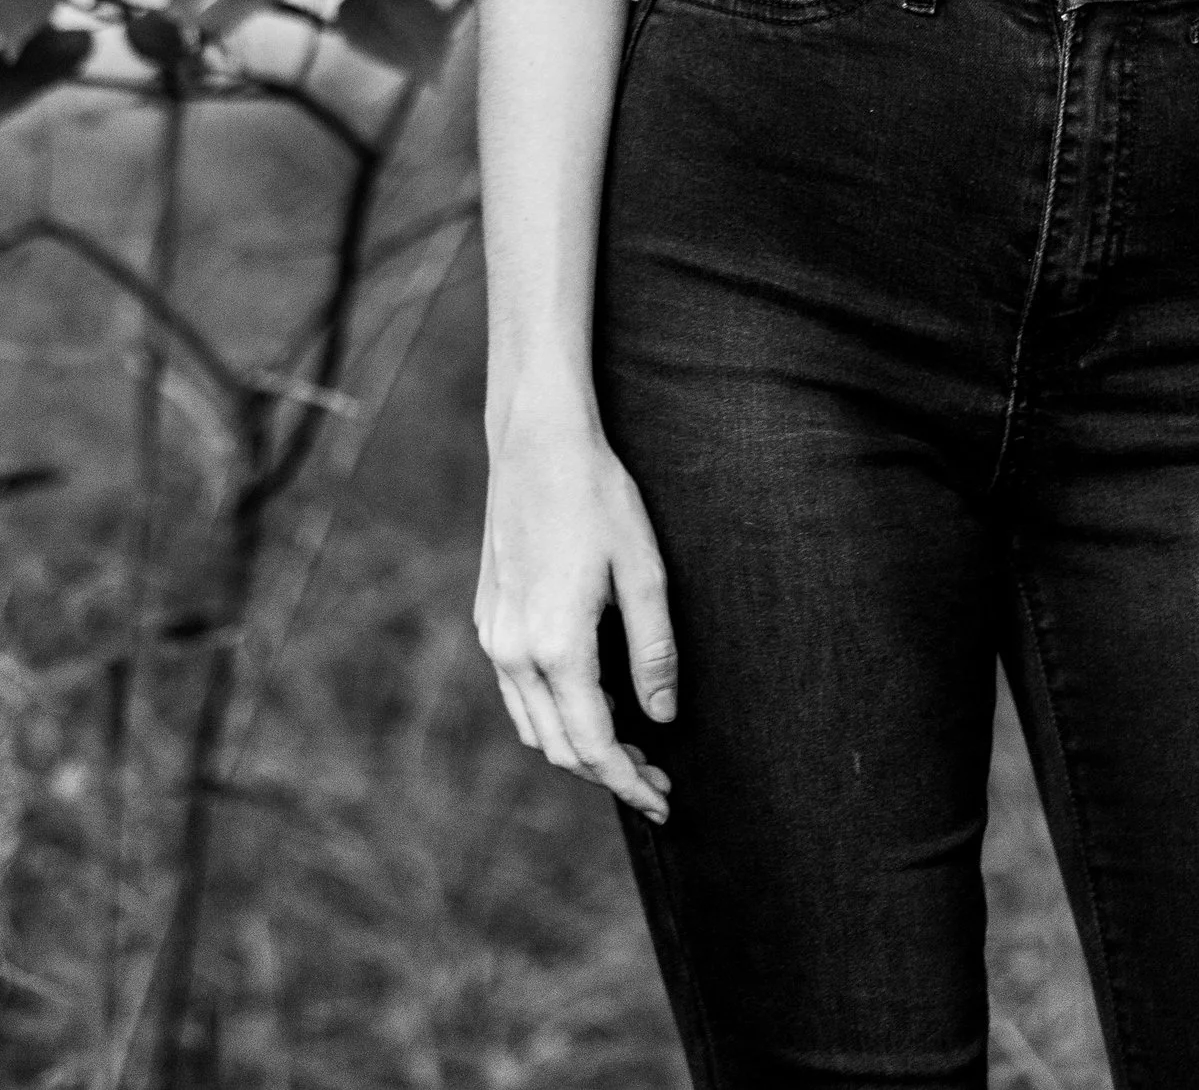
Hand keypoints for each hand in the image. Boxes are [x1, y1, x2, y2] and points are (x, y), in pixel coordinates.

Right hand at [475, 404, 677, 821]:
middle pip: (559, 748)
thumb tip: (663, 718)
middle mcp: (515, 653)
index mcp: (557, 647)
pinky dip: (551, 716)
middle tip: (657, 777)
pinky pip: (516, 693)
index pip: (595, 746)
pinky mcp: (488, 619)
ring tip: (629, 746)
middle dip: (608, 773)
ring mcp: (494, 637)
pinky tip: (587, 701)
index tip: (664, 801)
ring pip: (532, 726)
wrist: (537, 443)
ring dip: (577, 748)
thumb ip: (653, 650)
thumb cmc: (599, 497)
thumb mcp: (643, 570)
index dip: (630, 783)